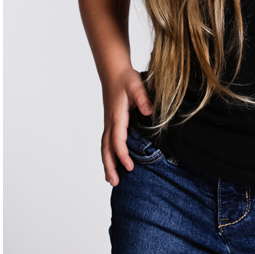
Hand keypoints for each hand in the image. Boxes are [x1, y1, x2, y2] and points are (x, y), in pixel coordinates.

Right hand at [100, 67, 152, 185]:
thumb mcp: (136, 85)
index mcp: (117, 115)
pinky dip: (108, 155)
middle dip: (110, 166)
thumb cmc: (126, 78)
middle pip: (106, 148)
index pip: (118, 140)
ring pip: (105, 147)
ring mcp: (109, 123)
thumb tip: (149, 112)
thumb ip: (143, 98)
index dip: (123, 154)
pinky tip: (113, 164)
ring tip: (112, 181)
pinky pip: (108, 142)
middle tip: (115, 183)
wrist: (113, 70)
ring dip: (107, 163)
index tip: (129, 167)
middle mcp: (110, 122)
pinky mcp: (111, 122)